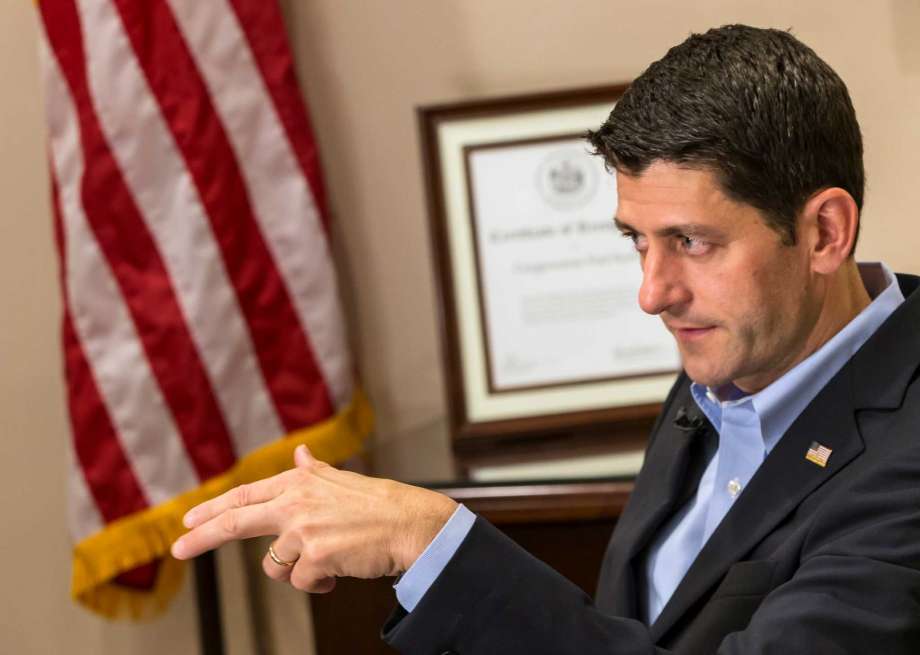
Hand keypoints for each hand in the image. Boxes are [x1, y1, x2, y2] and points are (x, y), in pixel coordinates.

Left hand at [170, 445, 457, 592]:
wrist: (411, 524)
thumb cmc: (382, 504)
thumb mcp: (342, 481)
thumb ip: (314, 471)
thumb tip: (300, 453)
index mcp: (300, 484)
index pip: (246, 495)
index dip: (215, 507)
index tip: (190, 520)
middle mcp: (295, 503)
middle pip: (236, 522)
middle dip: (203, 537)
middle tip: (178, 549)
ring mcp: (303, 530)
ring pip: (277, 565)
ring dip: (299, 569)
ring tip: (330, 559)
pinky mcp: (315, 556)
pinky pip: (303, 582)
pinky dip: (320, 583)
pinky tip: (340, 571)